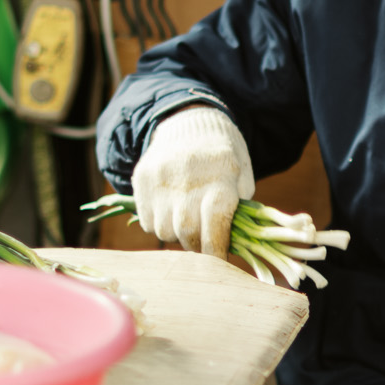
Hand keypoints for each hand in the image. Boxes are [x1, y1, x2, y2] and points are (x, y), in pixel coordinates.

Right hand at [132, 105, 253, 257]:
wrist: (189, 123)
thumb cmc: (222, 158)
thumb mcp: (241, 178)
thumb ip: (239, 211)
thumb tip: (231, 247)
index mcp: (221, 176)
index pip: (216, 224)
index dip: (217, 249)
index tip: (219, 260)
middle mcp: (188, 177)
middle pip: (187, 231)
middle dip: (196, 245)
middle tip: (203, 242)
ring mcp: (161, 178)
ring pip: (164, 230)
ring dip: (177, 235)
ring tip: (187, 220)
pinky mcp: (142, 179)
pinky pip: (147, 221)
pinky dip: (160, 224)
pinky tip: (170, 210)